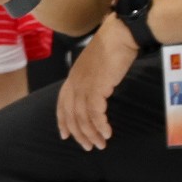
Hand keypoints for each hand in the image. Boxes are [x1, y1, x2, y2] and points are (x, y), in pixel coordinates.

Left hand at [56, 16, 138, 150]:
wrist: (119, 35)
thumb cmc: (112, 47)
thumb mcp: (96, 66)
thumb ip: (92, 79)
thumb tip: (98, 92)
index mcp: (72, 77)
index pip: (62, 104)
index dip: (62, 121)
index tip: (65, 136)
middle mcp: (74, 82)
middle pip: (71, 115)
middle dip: (79, 134)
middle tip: (89, 147)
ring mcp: (83, 85)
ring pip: (82, 117)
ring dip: (91, 133)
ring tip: (100, 144)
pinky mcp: (96, 87)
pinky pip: (95, 112)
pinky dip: (100, 125)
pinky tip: (107, 133)